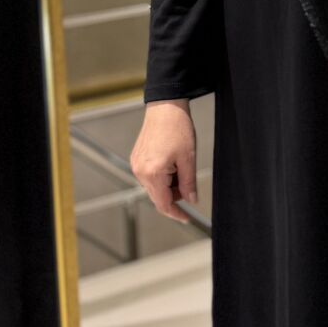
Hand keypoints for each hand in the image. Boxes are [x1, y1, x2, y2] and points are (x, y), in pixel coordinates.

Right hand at [130, 100, 200, 224]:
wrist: (165, 108)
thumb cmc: (177, 129)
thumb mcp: (189, 159)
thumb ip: (189, 183)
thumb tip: (191, 200)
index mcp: (153, 173)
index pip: (164, 204)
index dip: (176, 213)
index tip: (186, 218)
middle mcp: (140, 172)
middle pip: (158, 197)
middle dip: (174, 197)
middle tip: (188, 185)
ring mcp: (136, 165)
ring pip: (154, 188)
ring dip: (168, 186)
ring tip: (180, 168)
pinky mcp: (136, 159)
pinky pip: (149, 177)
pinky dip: (161, 177)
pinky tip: (171, 164)